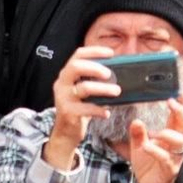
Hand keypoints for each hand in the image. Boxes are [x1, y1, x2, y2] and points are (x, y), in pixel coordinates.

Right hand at [42, 46, 117, 169]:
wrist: (66, 132)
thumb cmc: (80, 107)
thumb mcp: (84, 90)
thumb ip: (95, 80)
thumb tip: (120, 70)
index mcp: (67, 74)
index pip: (78, 55)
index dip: (94, 51)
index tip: (110, 53)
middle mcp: (62, 83)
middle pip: (75, 67)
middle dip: (94, 67)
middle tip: (110, 74)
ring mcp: (63, 98)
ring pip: (84, 88)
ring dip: (103, 89)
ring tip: (117, 91)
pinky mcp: (68, 112)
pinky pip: (86, 108)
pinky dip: (99, 110)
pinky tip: (107, 113)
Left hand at [129, 97, 182, 182]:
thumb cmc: (148, 166)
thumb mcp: (138, 147)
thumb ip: (137, 134)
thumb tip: (135, 120)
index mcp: (170, 136)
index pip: (178, 117)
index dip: (181, 104)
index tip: (179, 91)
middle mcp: (176, 145)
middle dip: (181, 112)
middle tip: (171, 102)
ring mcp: (175, 157)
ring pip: (180, 141)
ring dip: (167, 133)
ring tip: (154, 132)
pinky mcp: (170, 170)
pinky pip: (165, 158)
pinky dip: (155, 150)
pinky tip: (146, 146)